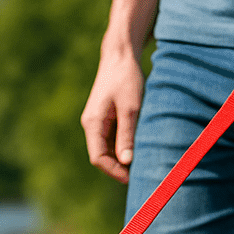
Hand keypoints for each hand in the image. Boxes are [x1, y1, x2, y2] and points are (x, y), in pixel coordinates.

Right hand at [81, 44, 144, 183]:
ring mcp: (98, 122)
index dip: (113, 171)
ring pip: (108, 149)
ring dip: (122, 158)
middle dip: (118, 168)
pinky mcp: (106, 118)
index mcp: (93, 123)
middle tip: (139, 175)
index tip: (131, 178)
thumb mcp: (131, 108)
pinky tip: (138, 149)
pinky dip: (124, 147)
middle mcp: (91, 125)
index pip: (98, 158)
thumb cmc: (126, 78)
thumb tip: (126, 162)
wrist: (121, 55)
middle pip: (102, 156)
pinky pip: (113, 139)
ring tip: (142, 163)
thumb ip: (127, 135)